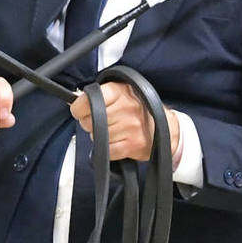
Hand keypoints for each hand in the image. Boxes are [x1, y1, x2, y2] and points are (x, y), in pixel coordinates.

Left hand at [68, 82, 182, 162]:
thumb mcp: (120, 92)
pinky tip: (116, 142)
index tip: (79, 111)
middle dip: (89, 123)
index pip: (89, 100)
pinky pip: (108, 151)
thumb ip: (99, 95)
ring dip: (100, 137)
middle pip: (89, 121)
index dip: (79, 108)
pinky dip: (108, 150)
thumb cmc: (137, 108)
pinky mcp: (134, 144)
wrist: (166, 127)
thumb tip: (75, 102)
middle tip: (99, 122)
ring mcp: (131, 127)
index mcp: (119, 91)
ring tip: (112, 131)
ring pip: (97, 136)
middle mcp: (126, 107)